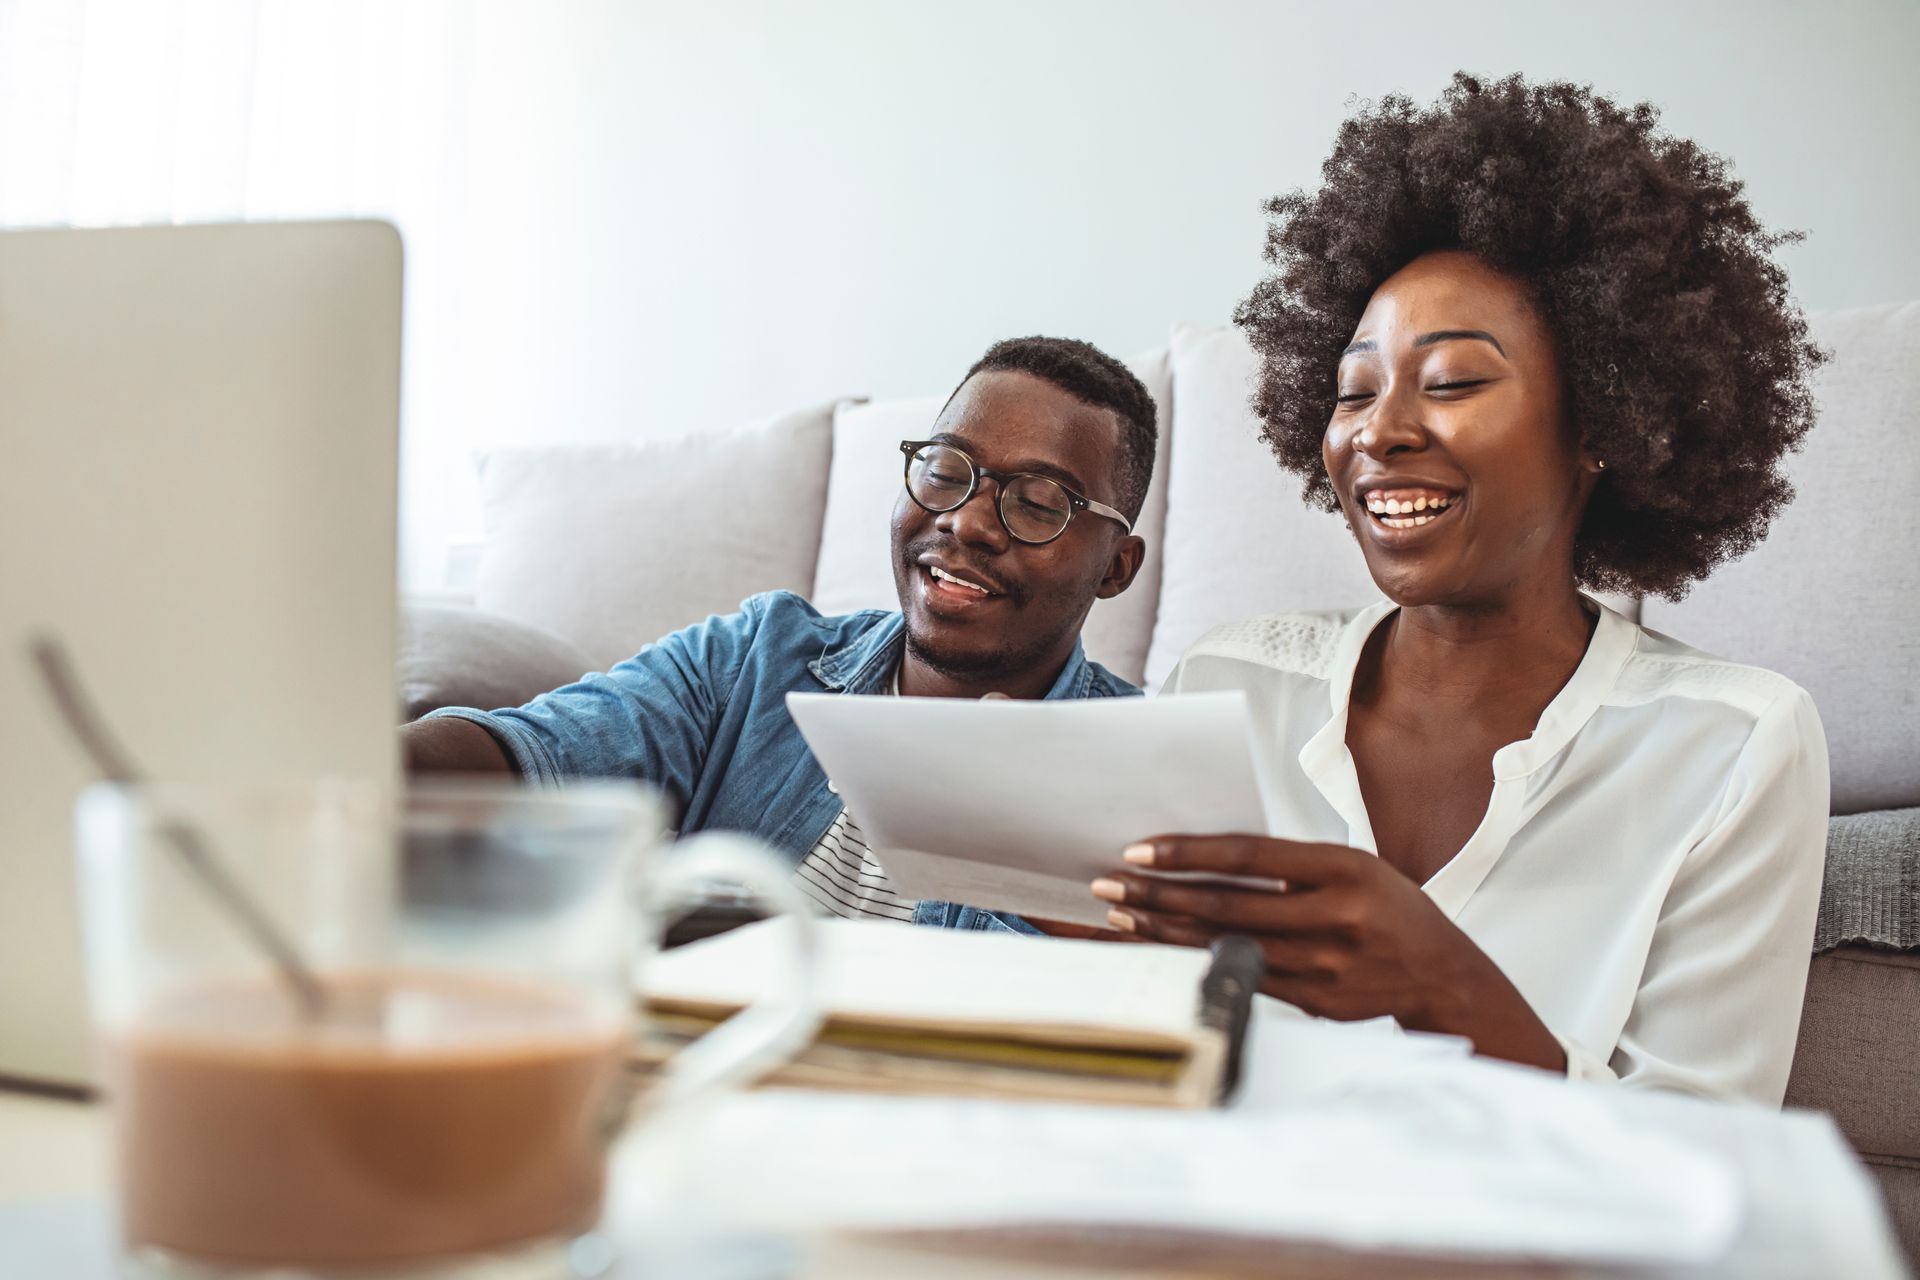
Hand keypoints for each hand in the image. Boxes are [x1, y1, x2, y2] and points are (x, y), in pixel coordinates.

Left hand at [1090, 835, 1564, 1071]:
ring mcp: (1325, 965)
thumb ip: (1291, 865)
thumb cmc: (1388, 909)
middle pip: (1227, 904)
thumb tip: (1206, 858)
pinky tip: (1162, 952)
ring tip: (1120, 917)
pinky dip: (1196, 962)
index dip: (1190, 853)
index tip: (1141, 850)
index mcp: (1345, 869)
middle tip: (1110, 885)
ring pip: (1227, 945)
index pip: (1250, 854)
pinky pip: (1243, 977)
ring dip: (1166, 932)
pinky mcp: (1316, 1001)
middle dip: (1159, 895)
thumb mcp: (1353, 867)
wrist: (1443, 976)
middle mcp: (1336, 917)